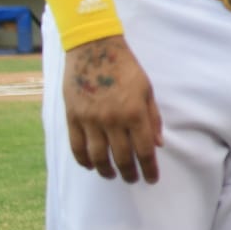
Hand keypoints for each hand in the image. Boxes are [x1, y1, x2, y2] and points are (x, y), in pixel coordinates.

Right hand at [62, 35, 163, 183]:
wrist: (95, 49)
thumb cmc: (126, 68)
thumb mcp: (147, 90)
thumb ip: (153, 118)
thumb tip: (158, 144)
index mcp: (135, 112)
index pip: (144, 150)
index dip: (149, 168)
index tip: (152, 178)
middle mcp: (113, 120)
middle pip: (122, 157)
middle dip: (130, 173)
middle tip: (134, 180)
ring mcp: (90, 120)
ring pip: (98, 157)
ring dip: (107, 171)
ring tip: (113, 175)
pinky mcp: (72, 118)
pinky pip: (77, 147)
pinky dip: (84, 161)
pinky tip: (91, 166)